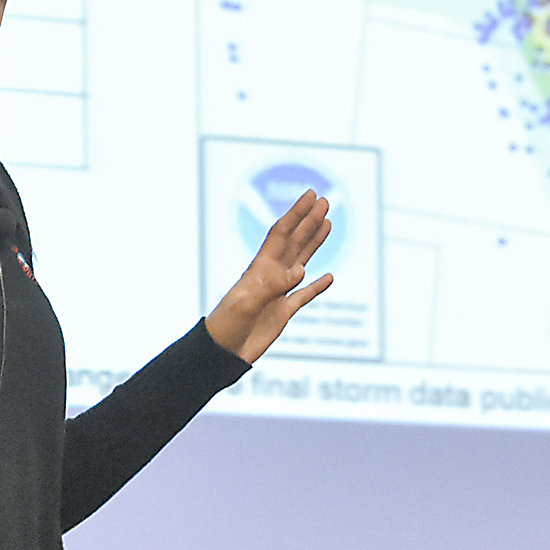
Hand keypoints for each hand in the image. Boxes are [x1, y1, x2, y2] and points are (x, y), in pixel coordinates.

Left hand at [204, 188, 334, 362]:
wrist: (221, 353)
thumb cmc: (226, 326)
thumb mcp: (247, 304)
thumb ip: (273, 286)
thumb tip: (301, 271)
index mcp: (259, 269)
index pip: (281, 234)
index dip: (296, 214)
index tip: (311, 196)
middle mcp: (270, 276)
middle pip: (293, 242)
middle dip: (308, 221)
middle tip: (325, 201)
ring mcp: (277, 293)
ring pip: (301, 261)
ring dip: (314, 243)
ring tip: (327, 224)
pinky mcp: (282, 313)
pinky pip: (304, 296)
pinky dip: (317, 286)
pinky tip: (329, 277)